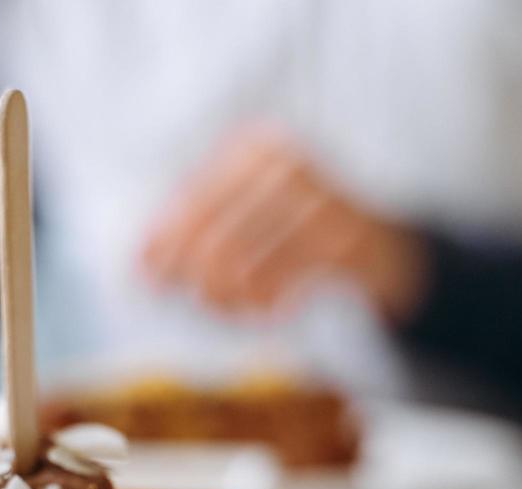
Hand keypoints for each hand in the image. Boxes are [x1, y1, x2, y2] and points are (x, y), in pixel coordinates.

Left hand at [142, 127, 428, 322]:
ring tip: (232, 307)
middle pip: (216, 235)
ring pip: (246, 263)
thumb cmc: (295, 231)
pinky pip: (285, 281)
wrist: (381, 245)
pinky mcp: (346, 238)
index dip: (165, 242)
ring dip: (231, 298)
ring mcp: (320, 197)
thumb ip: (196, 230)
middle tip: (200, 300)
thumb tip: (140, 261)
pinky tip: (269, 309)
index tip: (147, 278)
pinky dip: (267, 303)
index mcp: (255, 147)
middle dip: (197, 277)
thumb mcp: (246, 217)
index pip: (194, 199)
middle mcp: (286, 162)